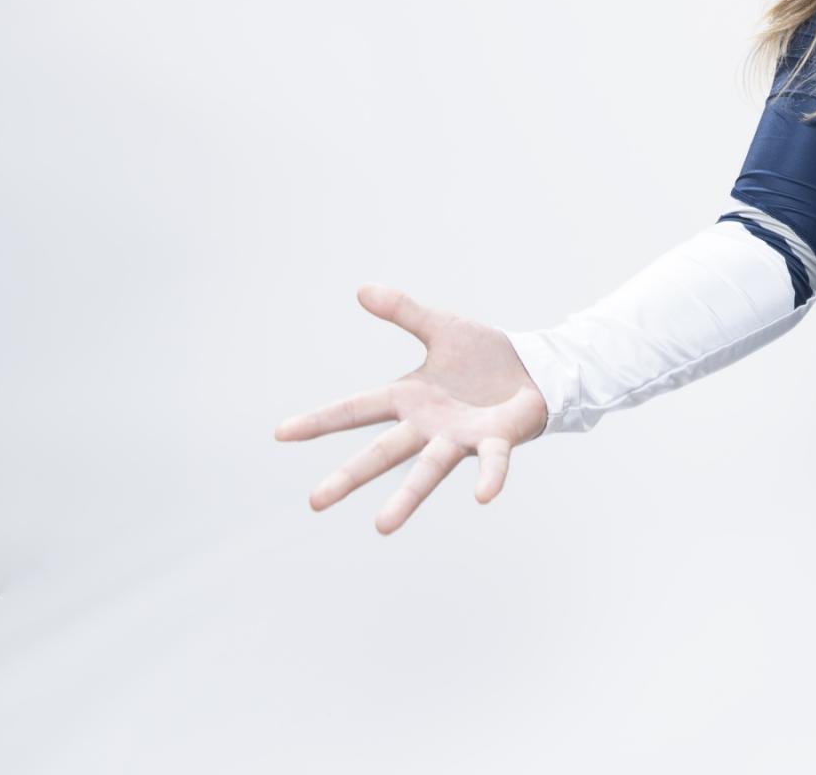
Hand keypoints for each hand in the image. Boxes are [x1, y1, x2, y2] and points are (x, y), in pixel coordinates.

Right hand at [274, 284, 548, 533]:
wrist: (534, 368)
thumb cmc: (485, 355)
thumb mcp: (442, 326)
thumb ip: (405, 311)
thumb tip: (362, 288)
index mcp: (410, 398)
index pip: (356, 408)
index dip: (320, 419)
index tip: (281, 432)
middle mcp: (429, 425)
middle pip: (382, 452)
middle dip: (350, 476)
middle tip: (314, 502)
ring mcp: (461, 437)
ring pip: (429, 469)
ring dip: (408, 498)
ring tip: (382, 527)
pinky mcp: (497, 440)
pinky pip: (493, 462)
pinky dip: (490, 478)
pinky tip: (484, 497)